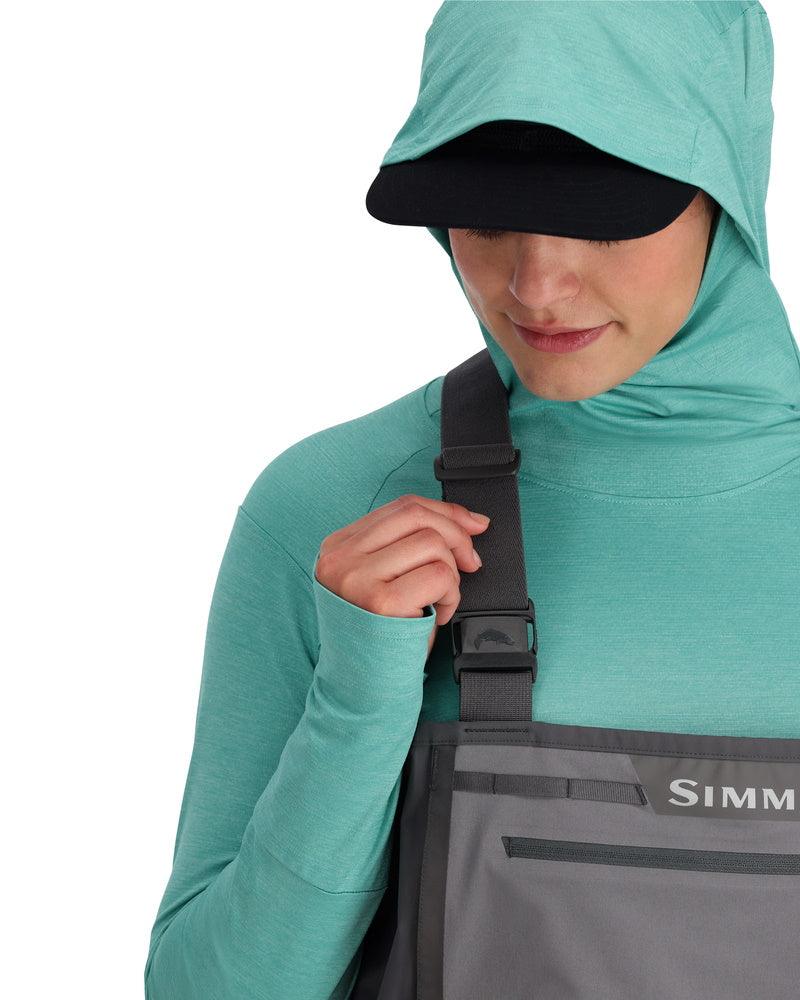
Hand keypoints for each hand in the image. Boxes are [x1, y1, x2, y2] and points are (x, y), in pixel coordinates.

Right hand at [315, 494, 490, 655]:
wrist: (362, 690)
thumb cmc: (380, 635)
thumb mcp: (382, 580)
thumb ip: (408, 546)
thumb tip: (469, 521)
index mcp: (338, 547)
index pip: (401, 507)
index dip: (445, 511)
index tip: (473, 524)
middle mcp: (342, 558)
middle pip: (418, 518)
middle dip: (457, 535)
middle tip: (470, 562)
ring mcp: (358, 579)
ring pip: (432, 545)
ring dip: (451, 574)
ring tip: (440, 599)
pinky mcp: (382, 602)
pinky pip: (439, 576)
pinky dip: (451, 595)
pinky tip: (438, 614)